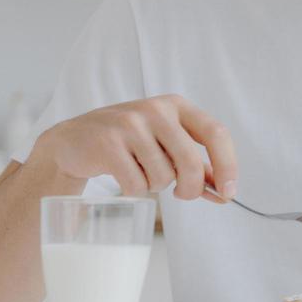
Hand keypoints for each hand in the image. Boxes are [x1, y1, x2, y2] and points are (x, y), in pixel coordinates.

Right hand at [32, 94, 237, 202]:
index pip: (216, 133)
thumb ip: (196, 165)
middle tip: (183, 195)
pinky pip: (136, 184)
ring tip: (140, 173)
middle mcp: (156, 109)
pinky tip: (124, 177)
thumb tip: (225, 192)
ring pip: (162, 176)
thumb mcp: (165, 144)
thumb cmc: (128, 144)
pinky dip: (135, 191)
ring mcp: (130, 124)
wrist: (72, 141)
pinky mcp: (107, 143)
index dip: (227, 165)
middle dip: (191, 188)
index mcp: (177, 105)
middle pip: (190, 161)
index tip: (229, 192)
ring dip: (155, 186)